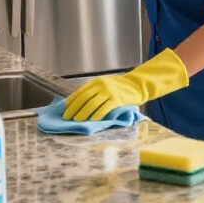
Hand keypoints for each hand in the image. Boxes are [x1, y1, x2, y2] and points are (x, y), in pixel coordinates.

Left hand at [63, 49, 188, 121]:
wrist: (138, 85)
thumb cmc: (121, 88)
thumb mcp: (106, 85)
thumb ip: (94, 92)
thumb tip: (79, 104)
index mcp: (96, 82)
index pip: (80, 92)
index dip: (70, 101)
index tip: (64, 109)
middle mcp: (101, 85)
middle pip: (83, 98)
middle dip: (73, 109)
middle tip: (67, 117)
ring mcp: (109, 92)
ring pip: (91, 104)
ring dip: (82, 113)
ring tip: (77, 120)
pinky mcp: (117, 100)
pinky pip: (104, 108)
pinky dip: (97, 115)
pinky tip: (92, 120)